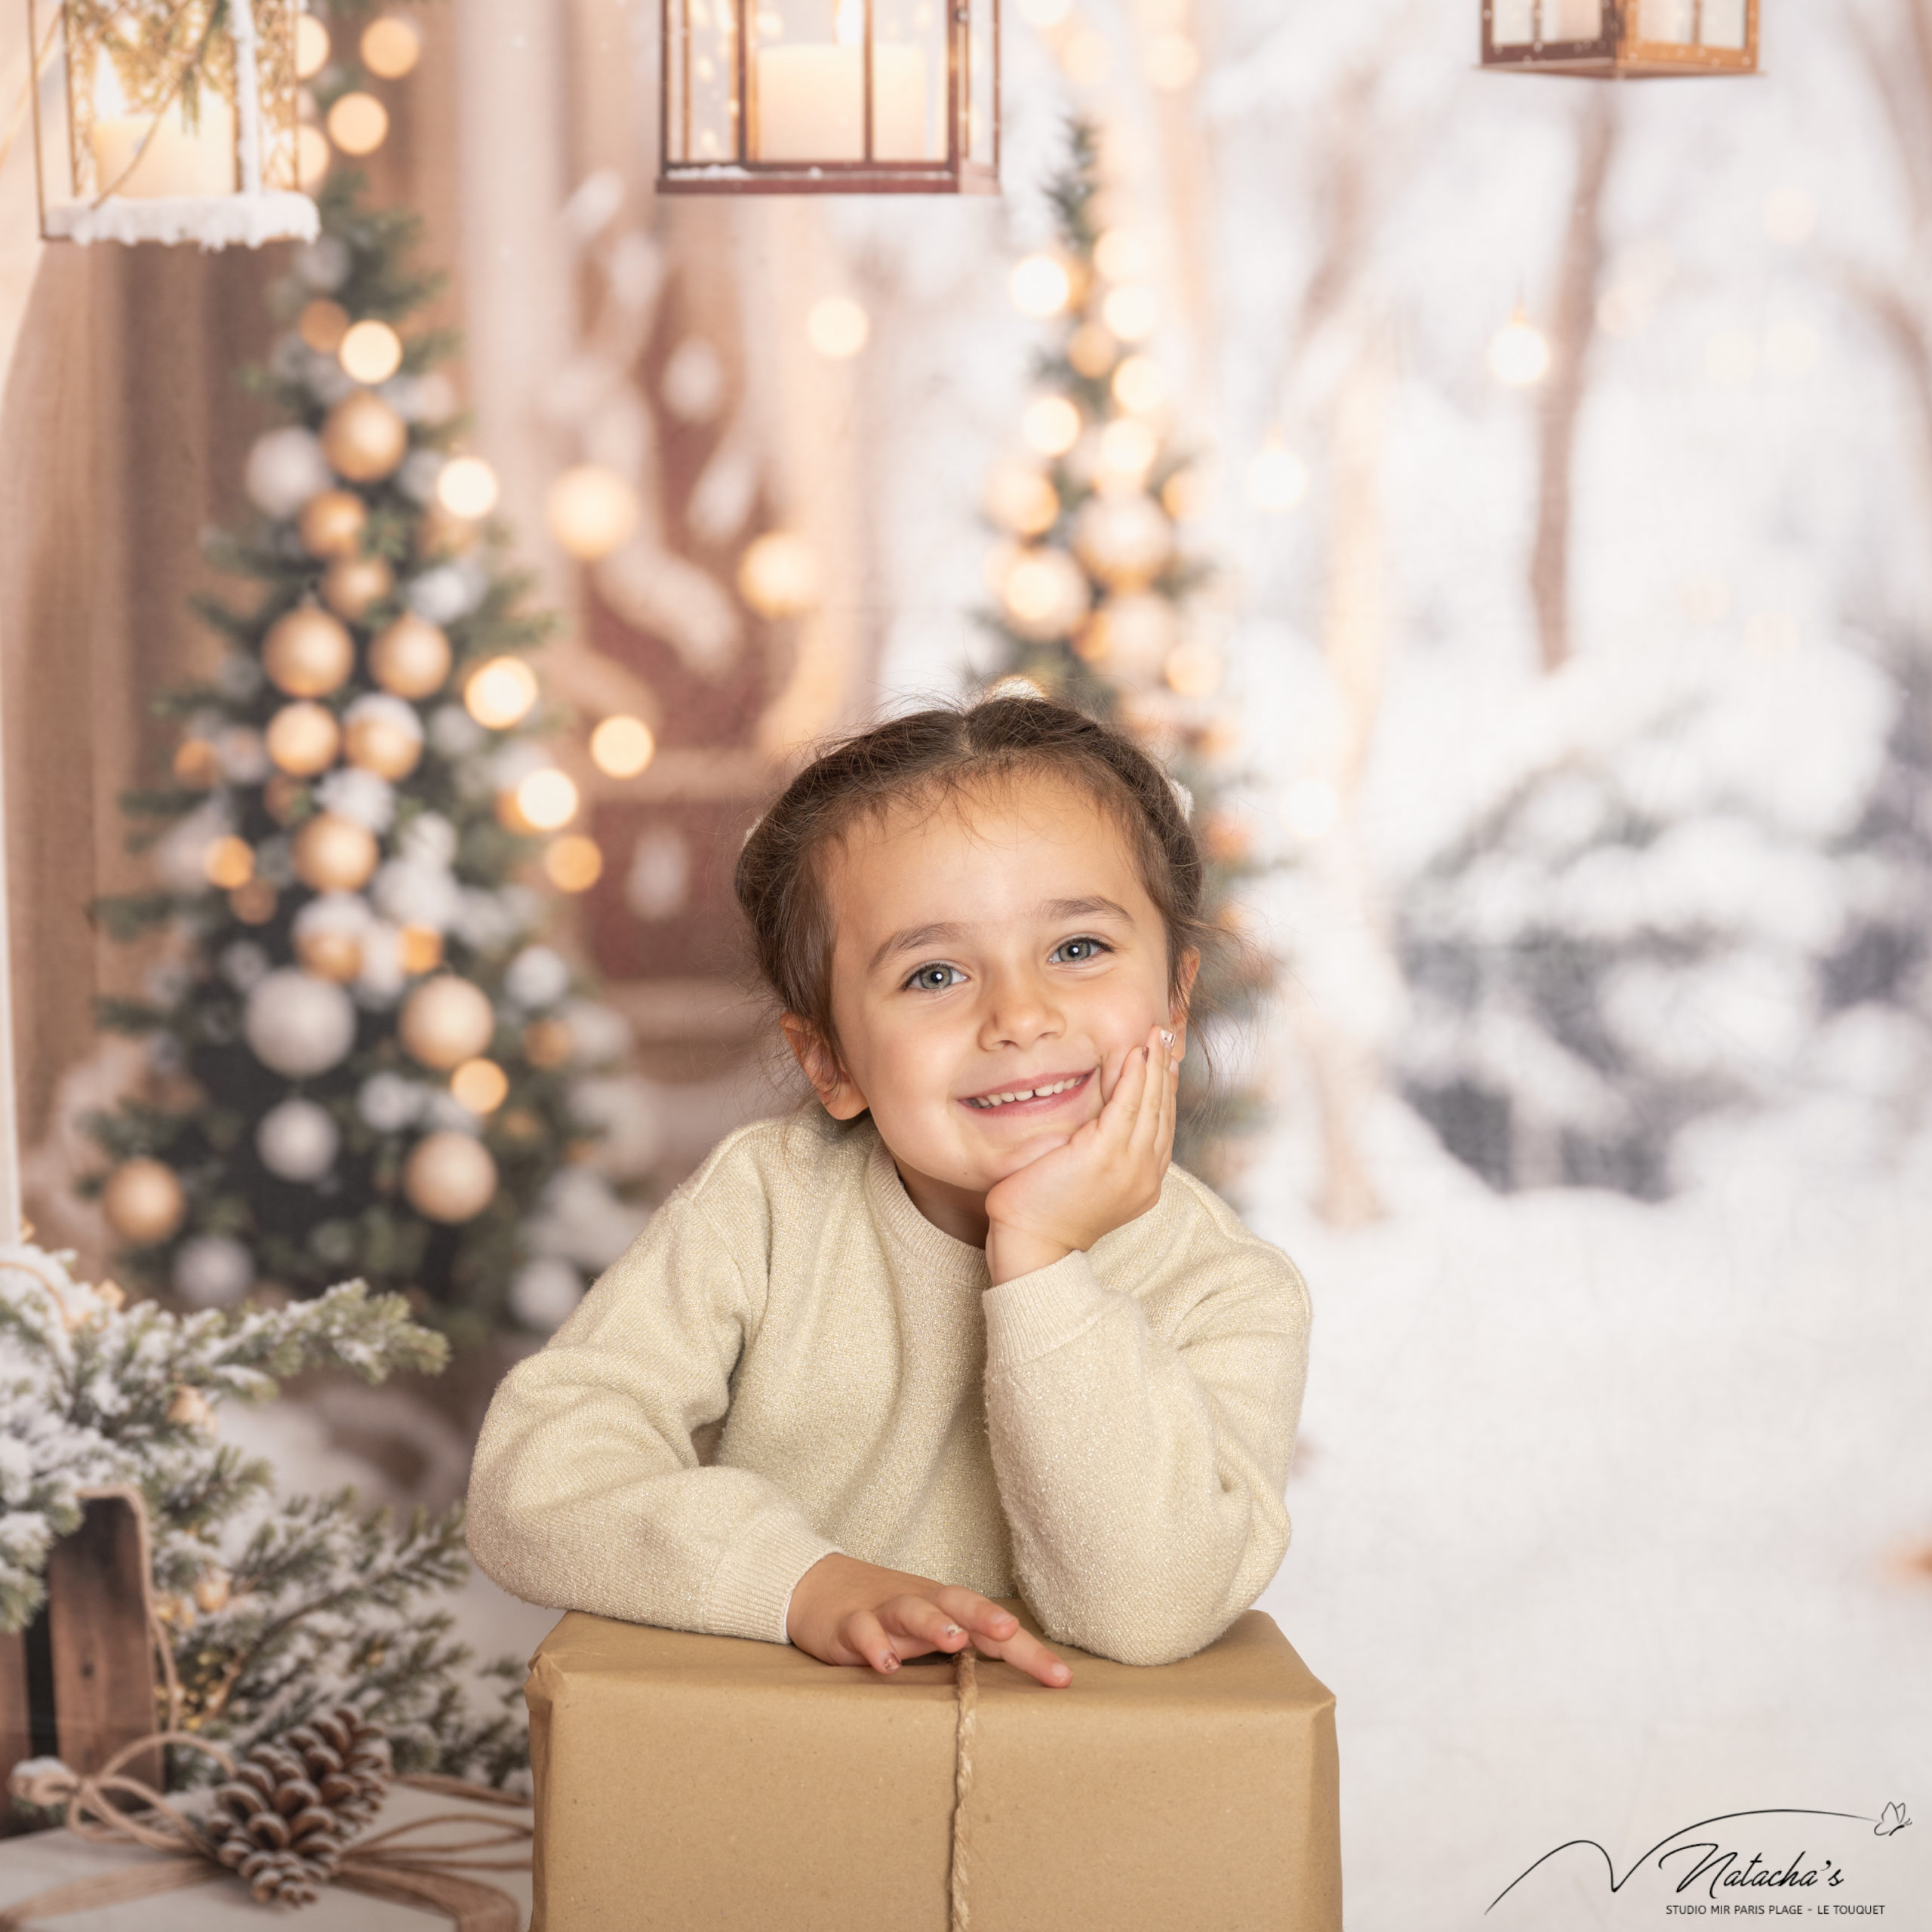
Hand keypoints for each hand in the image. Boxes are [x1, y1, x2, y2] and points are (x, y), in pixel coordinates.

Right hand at [786, 1553, 1071, 1686]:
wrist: (821, 1588)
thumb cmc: (890, 1617)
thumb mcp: (932, 1634)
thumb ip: (969, 1653)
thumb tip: (1020, 1685)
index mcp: (950, 1610)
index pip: (996, 1630)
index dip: (1029, 1653)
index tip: (1062, 1679)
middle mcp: (923, 1604)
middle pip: (959, 1603)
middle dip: (986, 1617)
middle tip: (1009, 1629)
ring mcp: (885, 1610)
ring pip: (913, 1610)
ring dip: (934, 1623)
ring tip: (953, 1640)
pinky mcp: (850, 1623)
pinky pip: (863, 1630)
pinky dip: (875, 1644)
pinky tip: (886, 1663)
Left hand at [982, 1022, 1179, 1284]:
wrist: (1031, 1244)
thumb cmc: (1046, 1213)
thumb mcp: (1088, 1182)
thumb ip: (1104, 1154)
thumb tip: (1100, 1124)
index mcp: (1145, 1181)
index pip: (1162, 1125)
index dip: (1165, 1088)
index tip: (1165, 1059)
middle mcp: (1146, 1174)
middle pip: (1163, 1110)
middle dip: (1166, 1068)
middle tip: (1167, 1034)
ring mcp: (1130, 1165)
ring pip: (1150, 1104)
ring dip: (1154, 1064)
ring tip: (1156, 1033)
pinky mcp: (1105, 1154)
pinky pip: (1127, 1105)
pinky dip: (1134, 1077)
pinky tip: (1135, 1053)